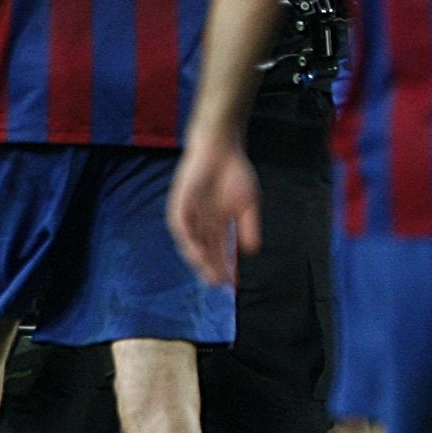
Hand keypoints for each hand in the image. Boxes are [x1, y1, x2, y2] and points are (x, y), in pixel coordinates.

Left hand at [168, 132, 260, 287]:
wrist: (221, 148)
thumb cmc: (235, 173)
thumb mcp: (248, 205)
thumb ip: (249, 228)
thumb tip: (252, 251)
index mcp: (217, 223)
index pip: (220, 250)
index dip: (226, 266)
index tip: (233, 283)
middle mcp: (201, 222)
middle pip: (204, 250)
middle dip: (211, 267)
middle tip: (218, 283)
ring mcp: (189, 214)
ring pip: (191, 242)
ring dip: (198, 258)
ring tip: (207, 272)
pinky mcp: (179, 204)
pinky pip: (180, 226)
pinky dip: (187, 240)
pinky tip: (194, 251)